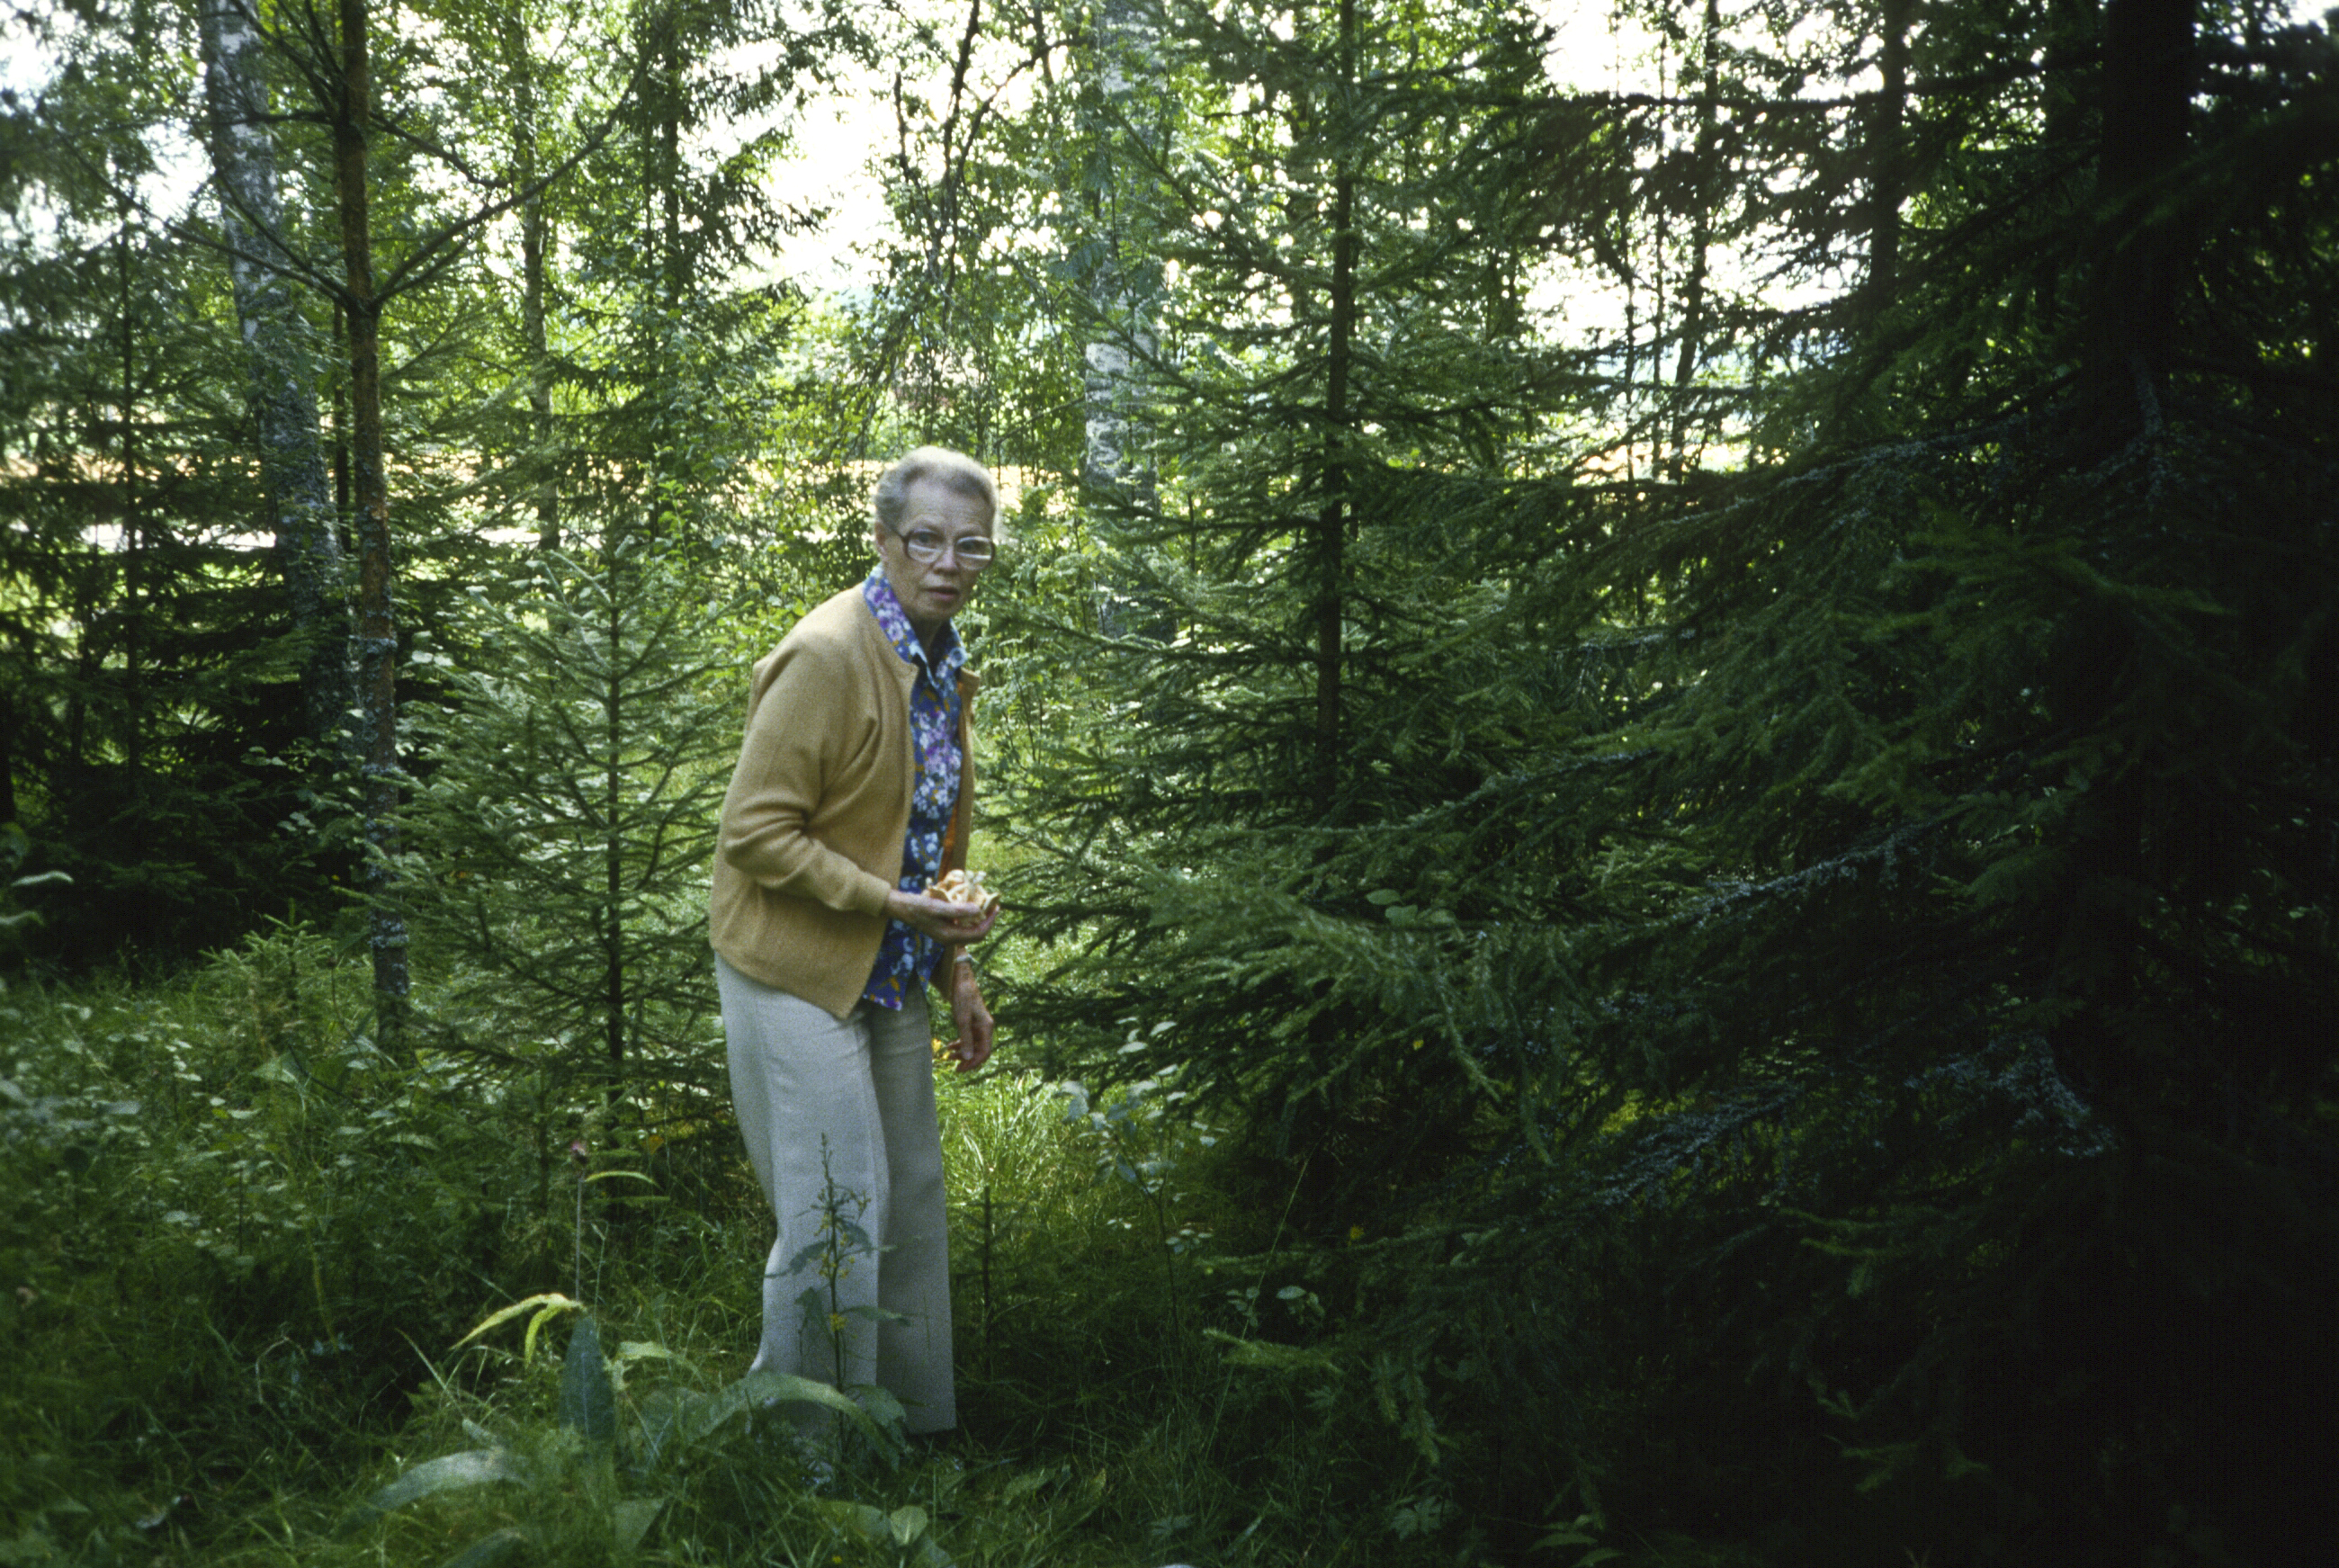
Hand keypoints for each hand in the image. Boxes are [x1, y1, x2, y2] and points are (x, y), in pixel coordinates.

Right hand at [882, 888, 998, 945]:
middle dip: (987, 922)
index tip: (996, 908)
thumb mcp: (938, 907)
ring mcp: (946, 934)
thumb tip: (977, 910)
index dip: (989, 922)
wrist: (901, 907)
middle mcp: (950, 938)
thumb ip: (958, 910)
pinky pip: (962, 926)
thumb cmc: (918, 907)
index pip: (978, 934)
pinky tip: (970, 906)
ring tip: (985, 905)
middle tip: (993, 906)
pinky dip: (970, 917)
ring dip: (979, 919)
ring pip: (970, 931)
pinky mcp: (944, 928)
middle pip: (976, 935)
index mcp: (950, 936)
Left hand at [948, 965, 993, 1071]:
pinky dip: (959, 1043)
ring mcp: (978, 1025)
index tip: (961, 1068)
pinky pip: (968, 1038)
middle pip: (979, 1050)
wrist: (961, 980)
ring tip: (948, 1057)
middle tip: (954, 1067)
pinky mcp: (971, 1022)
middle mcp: (985, 1028)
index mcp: (987, 1027)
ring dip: (962, 1052)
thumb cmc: (963, 997)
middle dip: (967, 1059)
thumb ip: (965, 1039)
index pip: (985, 1052)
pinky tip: (949, 1046)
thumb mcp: (962, 1020)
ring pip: (973, 1045)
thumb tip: (968, 1058)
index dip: (974, 1062)